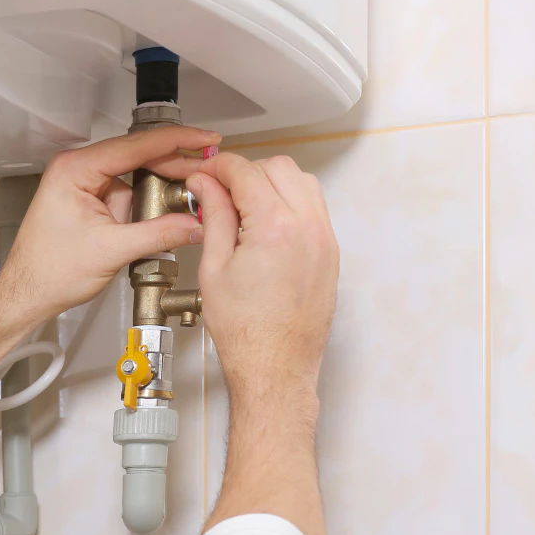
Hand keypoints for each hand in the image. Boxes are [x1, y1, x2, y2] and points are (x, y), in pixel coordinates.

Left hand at [0, 126, 219, 322]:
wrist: (28, 293)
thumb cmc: (49, 271)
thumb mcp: (112, 251)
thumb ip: (159, 234)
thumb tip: (195, 224)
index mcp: (75, 169)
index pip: (135, 146)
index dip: (176, 141)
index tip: (203, 139)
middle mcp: (78, 168)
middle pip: (138, 155)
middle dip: (174, 165)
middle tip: (208, 169)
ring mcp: (84, 183)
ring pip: (135, 174)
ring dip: (161, 185)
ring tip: (192, 194)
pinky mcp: (90, 199)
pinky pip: (127, 192)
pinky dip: (147, 201)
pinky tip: (165, 211)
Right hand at [187, 153, 338, 404]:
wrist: (275, 368)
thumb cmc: (245, 331)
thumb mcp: (214, 267)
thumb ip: (213, 216)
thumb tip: (206, 185)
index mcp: (275, 227)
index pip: (245, 171)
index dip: (218, 166)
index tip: (204, 174)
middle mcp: (307, 227)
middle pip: (278, 167)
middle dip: (245, 171)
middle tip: (219, 190)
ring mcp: (324, 239)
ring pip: (302, 181)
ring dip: (271, 182)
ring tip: (243, 206)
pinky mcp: (331, 253)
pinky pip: (314, 207)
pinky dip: (290, 201)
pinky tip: (265, 223)